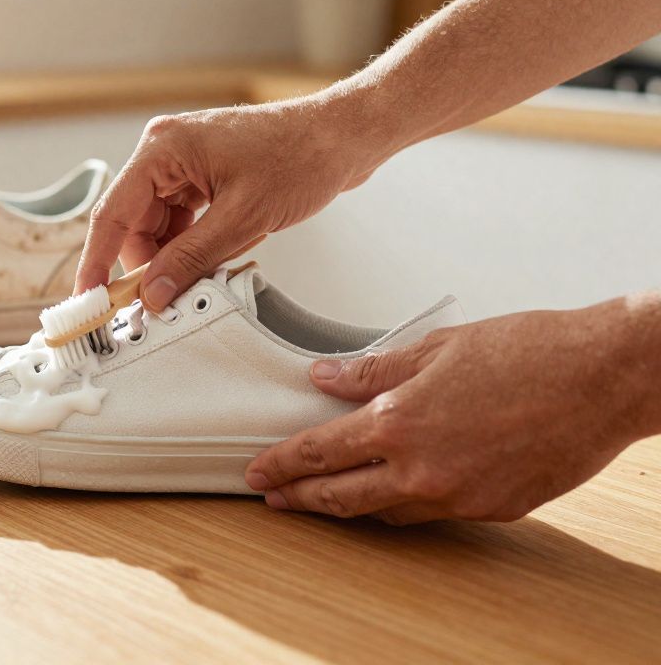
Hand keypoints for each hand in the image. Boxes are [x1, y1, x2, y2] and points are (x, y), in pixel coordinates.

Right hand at [74, 90, 388, 309]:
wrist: (345, 136)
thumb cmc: (301, 156)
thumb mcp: (242, 218)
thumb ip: (191, 259)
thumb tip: (154, 293)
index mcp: (163, 149)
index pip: (112, 213)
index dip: (97, 261)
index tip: (87, 299)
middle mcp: (165, 152)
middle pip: (132, 224)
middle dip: (145, 265)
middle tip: (157, 304)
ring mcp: (184, 164)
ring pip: (156, 227)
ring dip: (171, 258)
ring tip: (197, 279)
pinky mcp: (203, 177)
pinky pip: (179, 221)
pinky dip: (189, 246)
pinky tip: (208, 262)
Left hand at [244, 298, 660, 524]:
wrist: (603, 379)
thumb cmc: (531, 353)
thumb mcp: (437, 347)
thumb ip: (374, 369)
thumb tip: (325, 377)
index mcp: (400, 422)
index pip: (320, 452)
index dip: (283, 464)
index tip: (259, 471)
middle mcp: (423, 469)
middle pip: (341, 495)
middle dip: (301, 498)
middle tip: (275, 497)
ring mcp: (457, 496)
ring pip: (385, 511)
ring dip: (351, 506)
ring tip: (326, 497)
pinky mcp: (491, 509)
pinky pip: (431, 513)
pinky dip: (403, 504)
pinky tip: (394, 492)